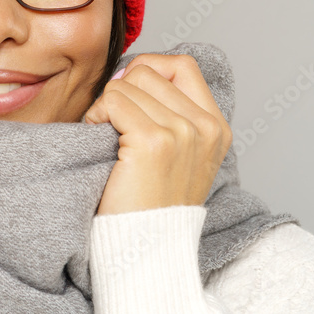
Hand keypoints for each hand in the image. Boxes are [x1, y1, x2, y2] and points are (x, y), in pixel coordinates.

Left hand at [82, 54, 231, 214]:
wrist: (145, 248)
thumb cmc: (149, 201)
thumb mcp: (177, 153)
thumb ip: (168, 111)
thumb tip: (131, 69)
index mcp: (216, 127)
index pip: (182, 65)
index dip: (148, 69)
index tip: (129, 95)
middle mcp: (206, 127)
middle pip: (149, 70)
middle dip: (122, 89)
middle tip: (112, 123)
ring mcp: (183, 133)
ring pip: (128, 83)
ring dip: (106, 105)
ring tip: (107, 136)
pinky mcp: (154, 142)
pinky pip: (113, 100)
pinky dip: (97, 114)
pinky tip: (98, 138)